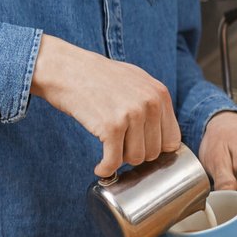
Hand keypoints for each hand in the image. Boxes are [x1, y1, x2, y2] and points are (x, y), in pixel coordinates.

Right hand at [31, 34, 181, 176]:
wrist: (64, 68)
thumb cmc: (95, 75)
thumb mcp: (134, 80)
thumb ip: (152, 103)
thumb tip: (165, 137)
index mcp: (159, 94)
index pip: (172, 140)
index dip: (154, 148)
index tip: (138, 148)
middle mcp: (150, 103)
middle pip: (154, 152)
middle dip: (134, 154)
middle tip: (118, 147)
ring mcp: (131, 115)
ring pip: (135, 158)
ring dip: (119, 160)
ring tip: (108, 150)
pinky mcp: (111, 126)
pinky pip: (114, 160)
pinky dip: (105, 168)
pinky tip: (100, 168)